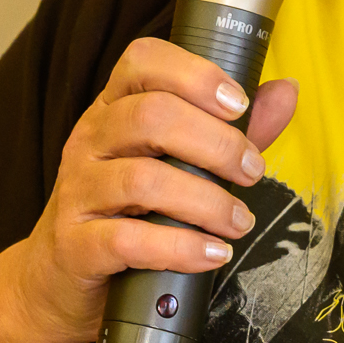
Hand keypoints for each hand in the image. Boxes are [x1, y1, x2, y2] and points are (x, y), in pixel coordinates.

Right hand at [7, 36, 300, 342]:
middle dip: (217, 144)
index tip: (239, 104)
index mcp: (114, 108)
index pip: (142, 61)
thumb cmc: (127, 212)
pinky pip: (128, 240)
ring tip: (239, 222)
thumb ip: (228, 129)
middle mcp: (90, 140)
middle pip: (152, 117)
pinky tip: (211, 254)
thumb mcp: (174, 163)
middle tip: (253, 171)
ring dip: (206, 201)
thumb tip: (285, 92)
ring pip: (143, 180)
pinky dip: (180, 247)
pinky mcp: (75, 244)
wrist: (58, 281)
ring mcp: (77, 191)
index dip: (195, 74)